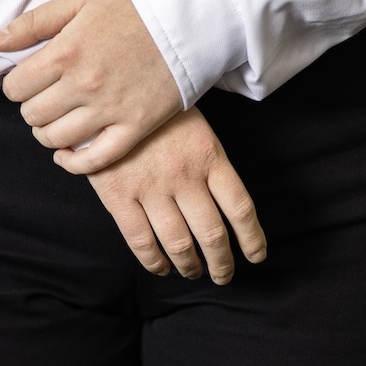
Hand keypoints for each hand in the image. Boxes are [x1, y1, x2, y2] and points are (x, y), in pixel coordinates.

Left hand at [0, 0, 181, 169]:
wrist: (189, 18)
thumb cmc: (134, 6)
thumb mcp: (79, 1)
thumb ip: (33, 22)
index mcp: (66, 52)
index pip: (16, 87)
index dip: (17, 85)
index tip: (29, 79)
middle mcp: (84, 85)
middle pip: (33, 115)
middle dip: (32, 107)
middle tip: (46, 96)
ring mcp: (110, 110)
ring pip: (56, 139)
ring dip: (48, 132)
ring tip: (57, 118)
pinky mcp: (134, 127)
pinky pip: (94, 160)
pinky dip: (73, 163)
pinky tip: (67, 153)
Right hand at [86, 112, 266, 283]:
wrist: (110, 91)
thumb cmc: (157, 110)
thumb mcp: (196, 125)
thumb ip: (211, 162)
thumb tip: (228, 204)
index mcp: (208, 155)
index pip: (240, 207)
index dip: (252, 238)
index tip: (256, 256)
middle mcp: (184, 176)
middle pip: (212, 233)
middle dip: (221, 262)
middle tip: (223, 275)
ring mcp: (151, 188)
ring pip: (179, 243)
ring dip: (189, 265)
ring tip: (193, 272)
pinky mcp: (119, 196)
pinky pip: (141, 241)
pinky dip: (154, 262)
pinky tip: (161, 267)